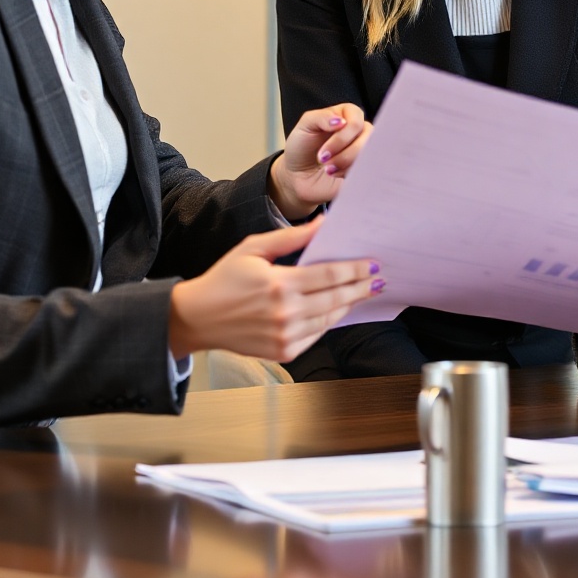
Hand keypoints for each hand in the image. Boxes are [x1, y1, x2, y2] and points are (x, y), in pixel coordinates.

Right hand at [168, 220, 380, 362]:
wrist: (198, 318)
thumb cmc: (224, 279)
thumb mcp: (253, 248)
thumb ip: (291, 238)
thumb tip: (323, 224)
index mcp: (280, 285)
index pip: (330, 276)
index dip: (356, 270)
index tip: (373, 264)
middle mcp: (286, 314)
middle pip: (336, 299)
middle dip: (361, 288)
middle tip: (379, 280)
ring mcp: (285, 337)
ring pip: (329, 319)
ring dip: (349, 305)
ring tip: (363, 293)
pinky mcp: (283, 353)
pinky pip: (316, 336)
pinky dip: (329, 322)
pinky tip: (337, 309)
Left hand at [270, 103, 370, 215]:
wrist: (296, 176)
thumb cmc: (301, 147)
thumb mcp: (304, 126)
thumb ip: (321, 117)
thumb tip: (342, 121)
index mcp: (346, 115)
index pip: (357, 119)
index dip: (343, 135)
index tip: (324, 149)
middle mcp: (358, 131)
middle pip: (367, 137)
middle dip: (344, 152)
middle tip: (323, 160)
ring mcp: (362, 150)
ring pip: (369, 154)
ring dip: (345, 163)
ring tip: (327, 170)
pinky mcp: (362, 168)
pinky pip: (367, 169)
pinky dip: (349, 173)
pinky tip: (335, 175)